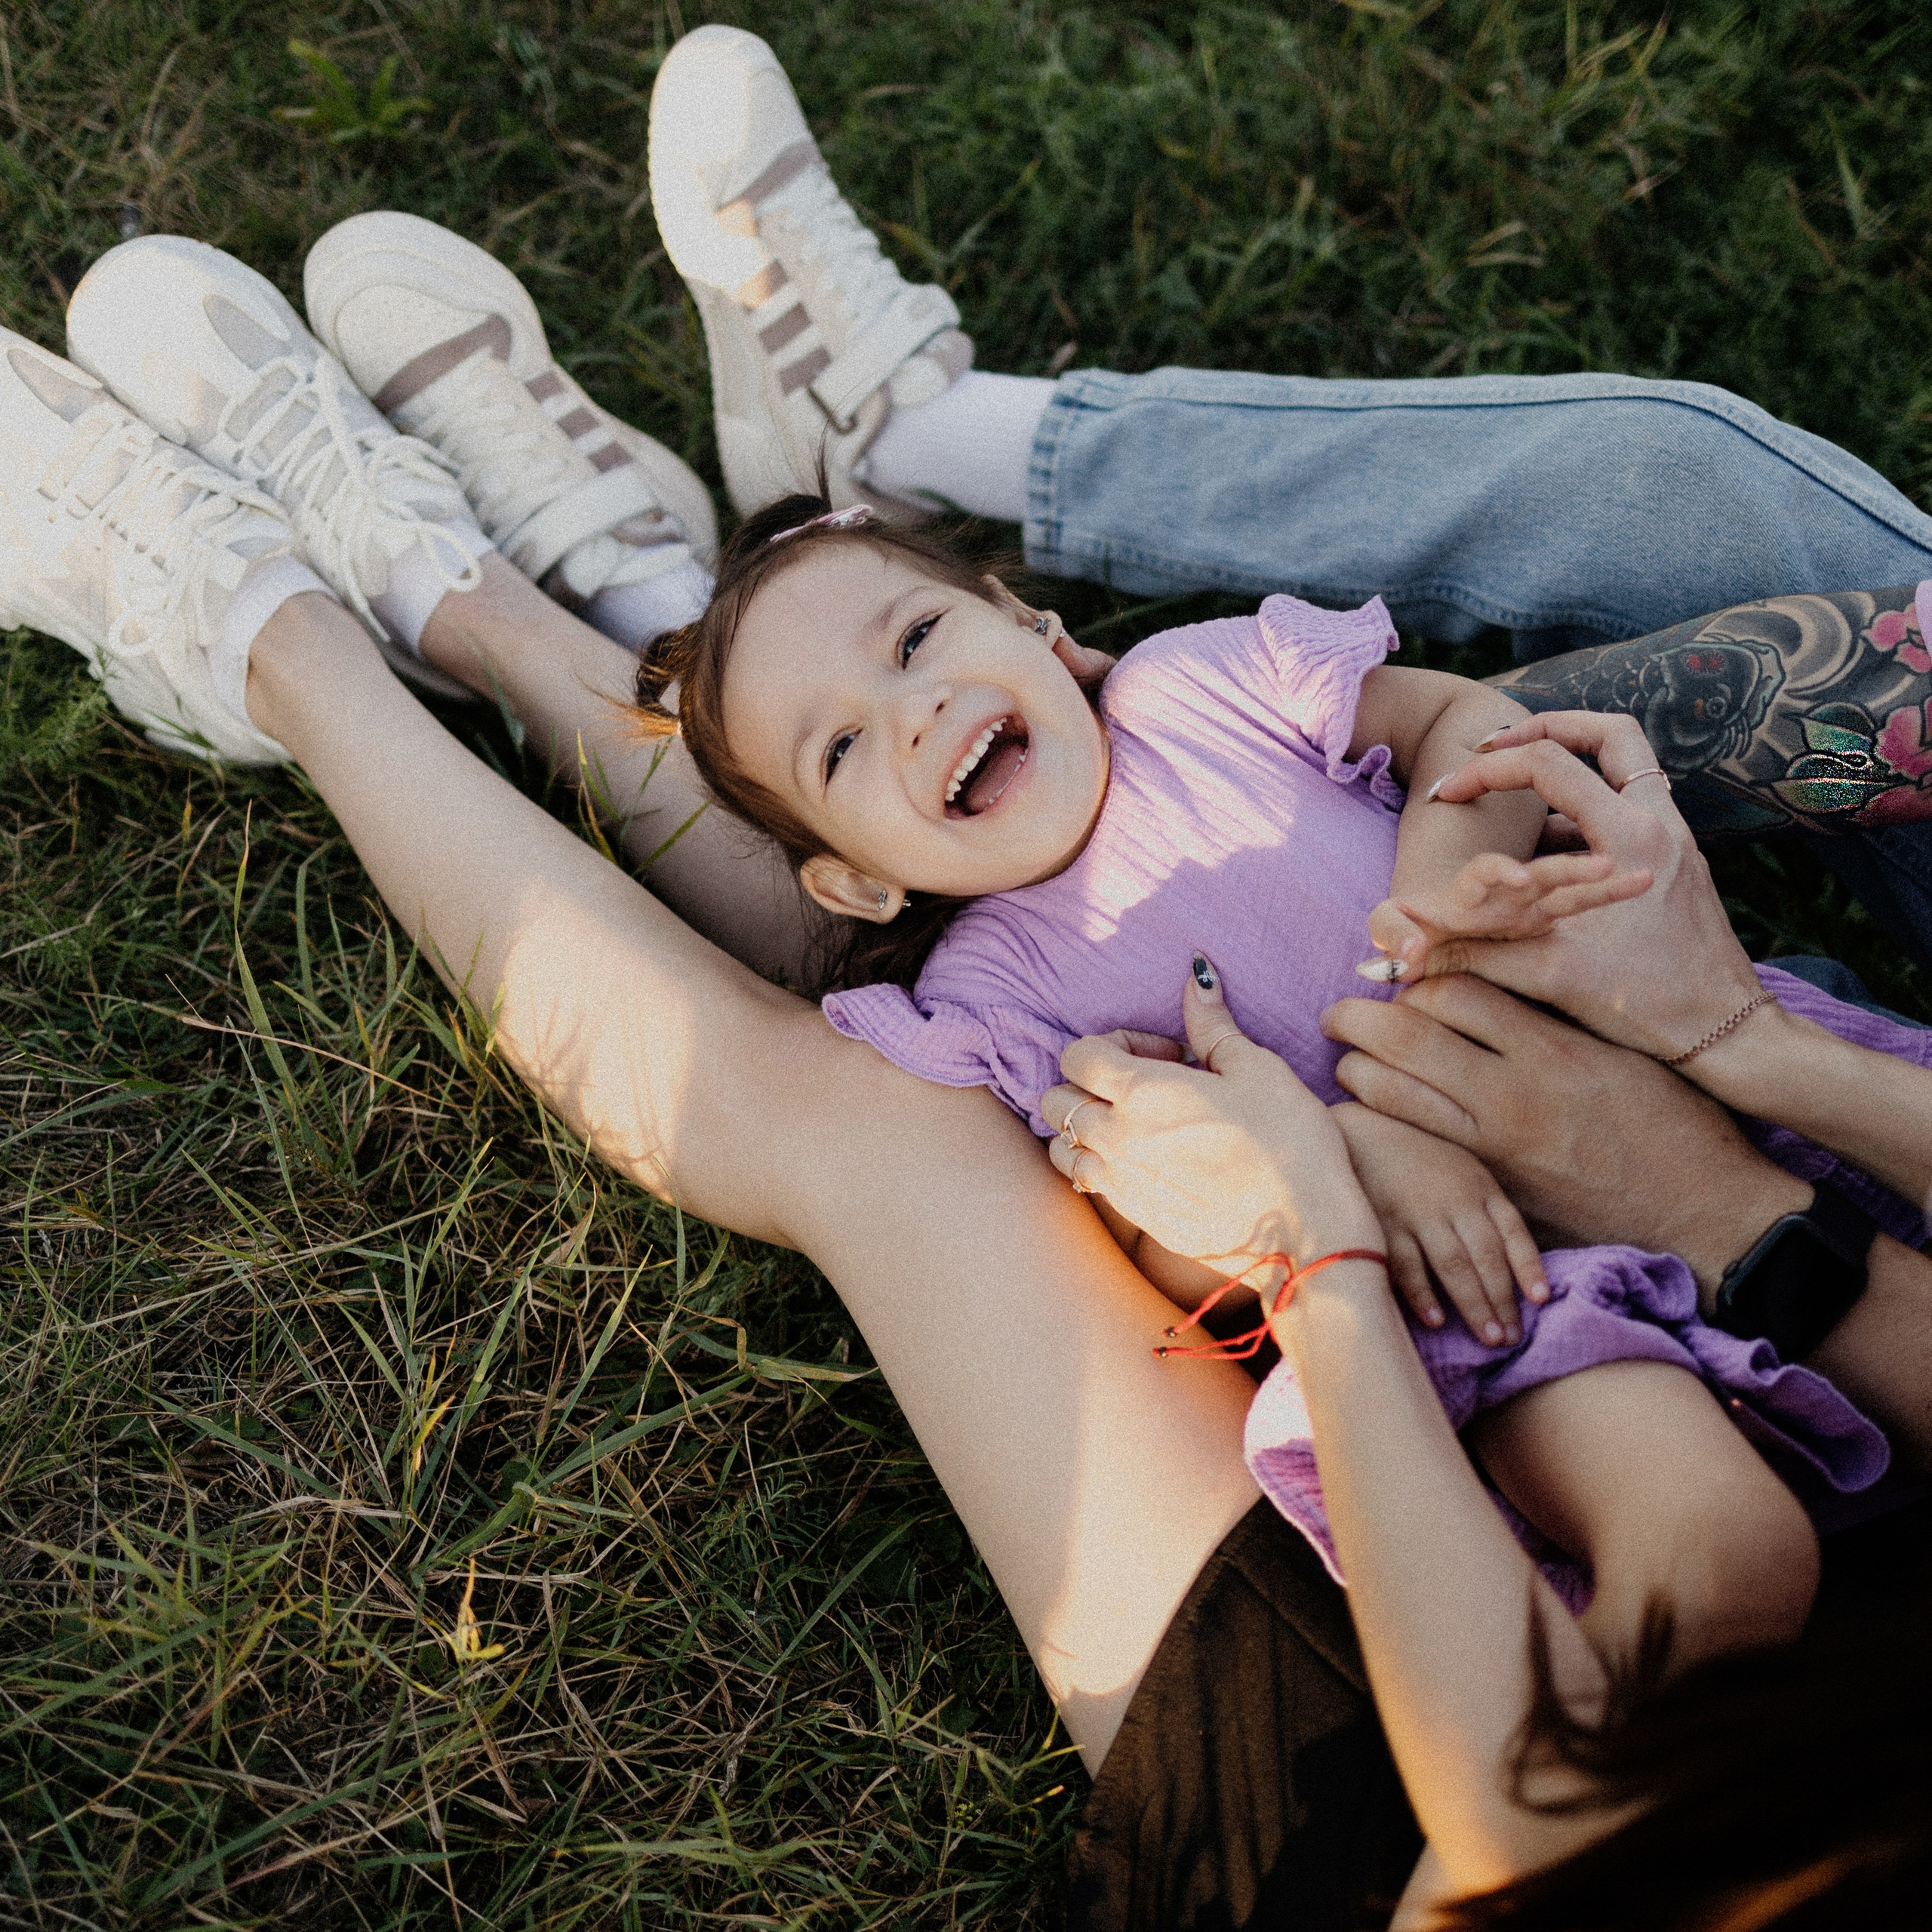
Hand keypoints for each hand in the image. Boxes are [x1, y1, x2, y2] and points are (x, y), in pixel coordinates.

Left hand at [1039, 958, 1381, 1283]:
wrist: (1306, 1232)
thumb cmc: (1290, 1143)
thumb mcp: (1257, 1069)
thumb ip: (1213, 1024)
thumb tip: (1196, 974)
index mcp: (1142, 1092)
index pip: (1077, 1054)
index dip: (1113, 1044)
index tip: (1162, 1054)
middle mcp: (1117, 1138)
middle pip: (1055, 1099)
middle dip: (1087, 1084)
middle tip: (1142, 1088)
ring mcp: (1120, 1183)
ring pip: (1060, 1147)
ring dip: (1083, 1128)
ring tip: (1134, 1125)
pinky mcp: (1134, 1219)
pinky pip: (1086, 1184)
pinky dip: (1096, 1166)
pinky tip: (1145, 1161)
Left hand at [1322, 975, 1812, 1304]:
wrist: (1706, 1212)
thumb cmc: (1674, 1123)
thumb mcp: (1620, 1052)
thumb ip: (1551, 1022)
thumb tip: (1488, 989)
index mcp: (1552, 1046)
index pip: (1456, 991)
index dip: (1417, 978)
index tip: (1401, 976)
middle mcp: (1516, 1092)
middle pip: (1408, 1035)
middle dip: (1359, 1016)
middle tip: (1337, 1011)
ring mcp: (1498, 1146)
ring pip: (1395, 1094)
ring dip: (1358, 1069)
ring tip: (1347, 1057)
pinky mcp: (1492, 1188)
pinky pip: (1417, 1144)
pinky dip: (1384, 1120)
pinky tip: (1370, 1109)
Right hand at [1334, 1105, 1545, 1343]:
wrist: (1361, 1132)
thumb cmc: (1420, 1158)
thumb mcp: (1463, 1169)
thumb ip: (1485, 1207)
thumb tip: (1510, 1258)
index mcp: (1479, 1187)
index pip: (1513, 1232)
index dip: (1529, 1267)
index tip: (1540, 1300)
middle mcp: (1454, 1201)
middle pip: (1486, 1256)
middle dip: (1502, 1299)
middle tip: (1512, 1337)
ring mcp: (1418, 1213)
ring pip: (1453, 1265)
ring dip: (1474, 1304)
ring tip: (1490, 1337)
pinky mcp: (1383, 1224)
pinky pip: (1407, 1265)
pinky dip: (1422, 1294)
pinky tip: (1436, 1321)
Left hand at [1363, 848, 1650, 983]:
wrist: (1428, 926)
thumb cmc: (1414, 924)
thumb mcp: (1396, 924)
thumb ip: (1393, 931)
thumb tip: (1396, 959)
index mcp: (1471, 890)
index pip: (1482, 873)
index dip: (1497, 872)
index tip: (1515, 877)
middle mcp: (1504, 894)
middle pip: (1536, 876)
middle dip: (1563, 872)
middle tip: (1596, 868)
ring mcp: (1530, 909)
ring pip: (1567, 891)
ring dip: (1597, 885)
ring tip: (1640, 878)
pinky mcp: (1546, 927)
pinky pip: (1583, 908)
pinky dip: (1610, 896)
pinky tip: (1645, 886)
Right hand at [1402, 713, 1768, 1060]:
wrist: (1727, 1031)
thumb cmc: (1645, 1005)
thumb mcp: (1549, 976)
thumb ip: (1475, 955)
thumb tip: (1405, 957)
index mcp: (1628, 836)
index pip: (1548, 763)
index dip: (1485, 770)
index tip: (1445, 793)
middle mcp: (1659, 822)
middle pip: (1607, 732)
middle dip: (1546, 728)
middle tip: (1497, 746)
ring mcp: (1676, 837)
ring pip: (1626, 763)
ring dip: (1571, 764)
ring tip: (1518, 790)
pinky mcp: (1679, 859)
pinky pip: (1630, 805)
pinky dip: (1587, 808)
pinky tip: (1549, 847)